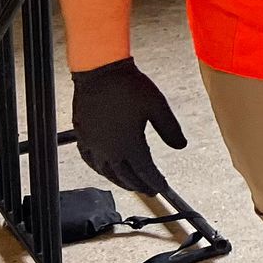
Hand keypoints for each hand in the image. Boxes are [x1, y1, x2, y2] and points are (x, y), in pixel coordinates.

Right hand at [72, 58, 186, 194]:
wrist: (100, 71)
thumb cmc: (129, 86)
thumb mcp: (158, 107)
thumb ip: (170, 129)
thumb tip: (181, 146)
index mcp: (128, 144)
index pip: (144, 171)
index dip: (155, 181)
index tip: (163, 187)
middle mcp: (108, 149)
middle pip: (125, 176)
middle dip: (140, 185)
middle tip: (150, 190)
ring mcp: (93, 144)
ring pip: (106, 171)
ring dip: (120, 180)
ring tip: (131, 184)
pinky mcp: (82, 136)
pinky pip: (90, 160)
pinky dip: (100, 169)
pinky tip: (105, 168)